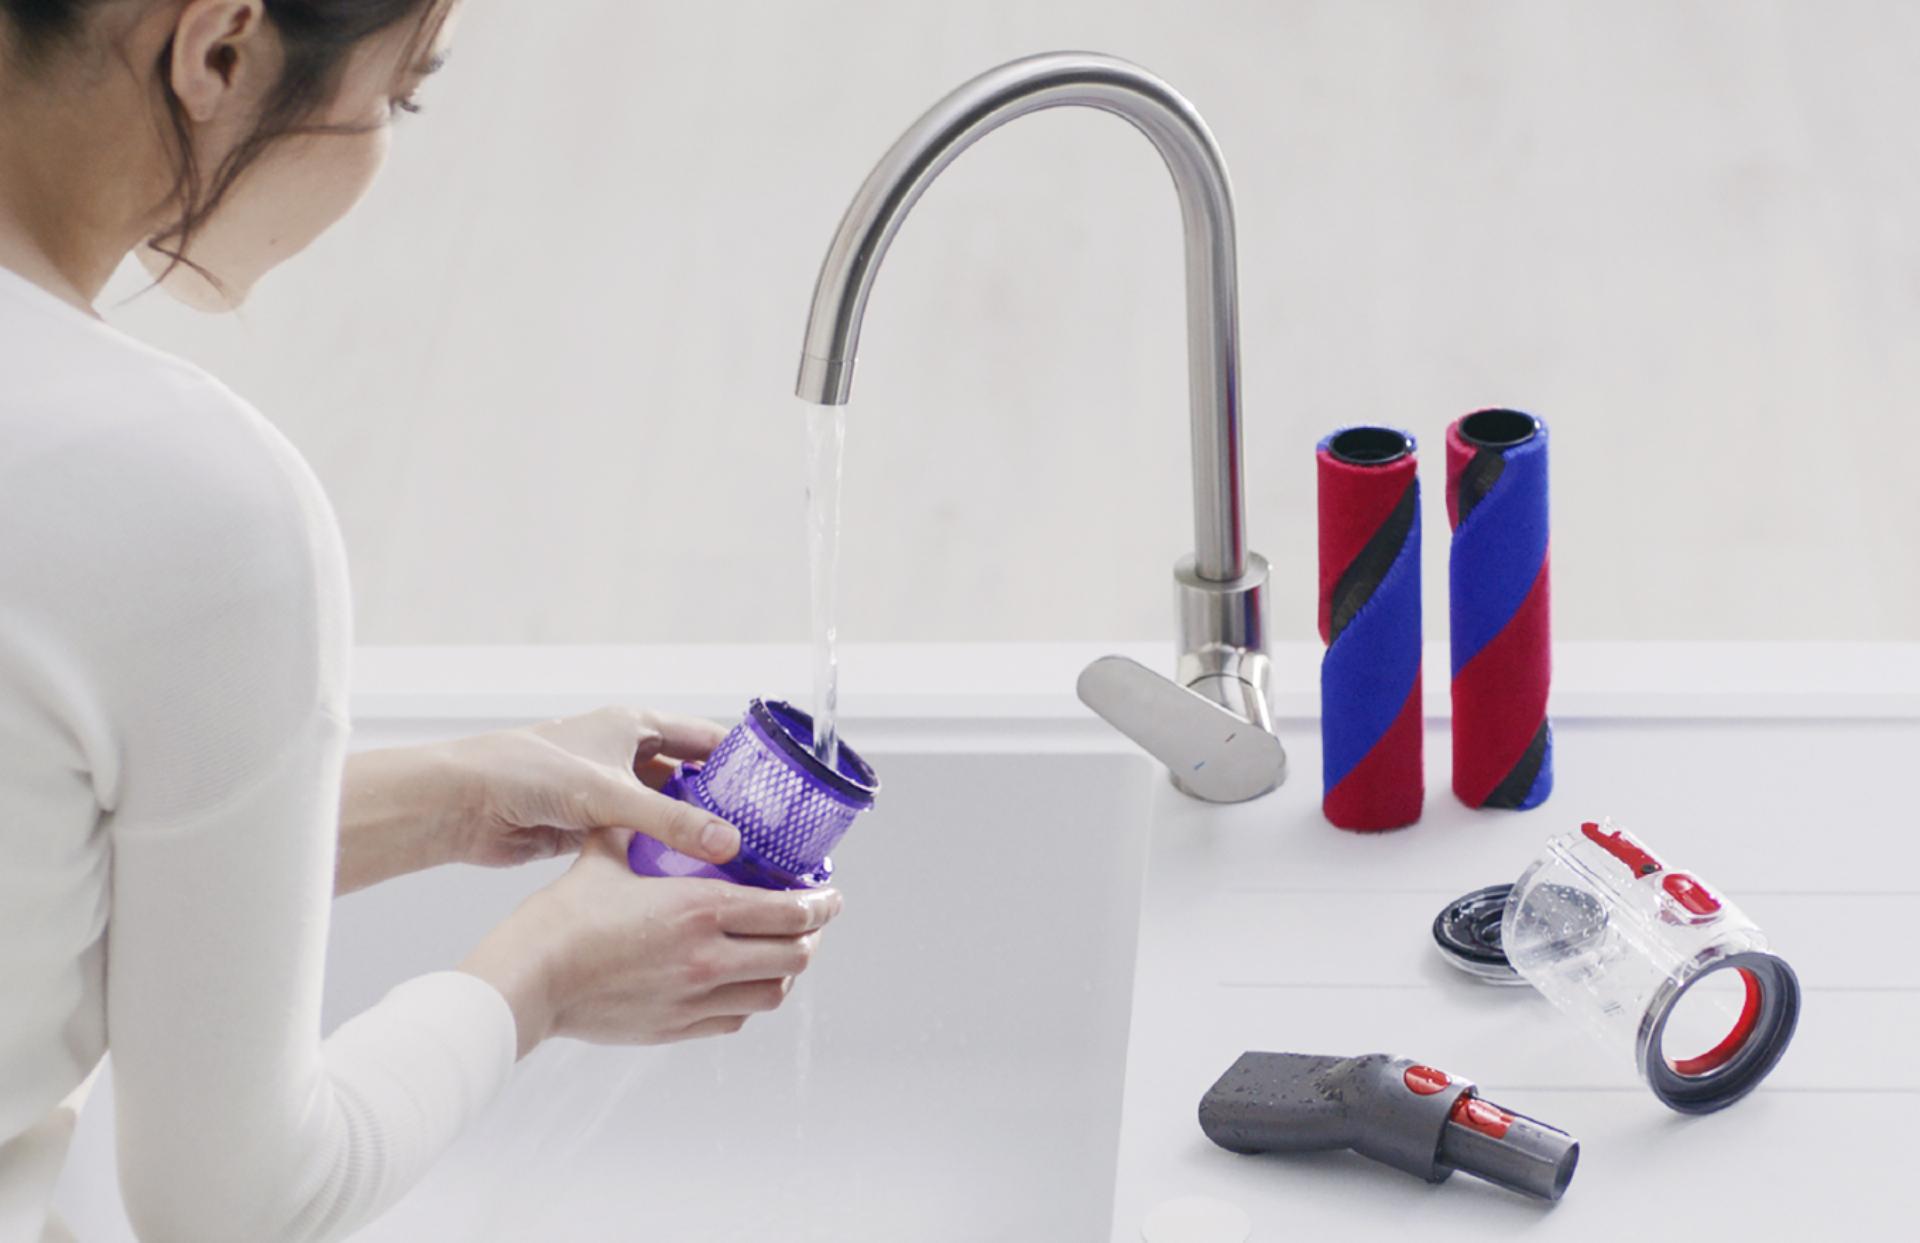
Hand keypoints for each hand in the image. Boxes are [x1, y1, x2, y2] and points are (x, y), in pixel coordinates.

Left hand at [436, 706, 736, 867]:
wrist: (461, 803)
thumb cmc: (527, 774)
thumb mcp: (608, 795)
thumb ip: (671, 821)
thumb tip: (729, 845)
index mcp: (634, 725)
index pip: (706, 739)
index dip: (743, 762)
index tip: (779, 790)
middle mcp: (625, 754)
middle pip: (692, 779)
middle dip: (724, 806)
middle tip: (763, 838)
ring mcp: (608, 790)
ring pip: (667, 813)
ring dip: (693, 834)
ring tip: (734, 864)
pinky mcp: (591, 824)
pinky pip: (641, 839)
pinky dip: (663, 855)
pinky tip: (688, 880)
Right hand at [460, 829, 842, 1056]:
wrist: (531, 982)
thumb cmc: (562, 918)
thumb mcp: (607, 854)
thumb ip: (643, 827)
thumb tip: (656, 801)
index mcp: (702, 909)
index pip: (792, 911)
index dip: (822, 904)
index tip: (829, 895)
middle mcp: (710, 958)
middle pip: (795, 955)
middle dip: (812, 935)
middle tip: (810, 921)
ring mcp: (696, 999)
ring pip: (772, 993)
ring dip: (786, 971)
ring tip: (781, 951)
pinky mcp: (677, 1028)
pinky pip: (736, 1018)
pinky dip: (749, 999)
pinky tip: (740, 981)